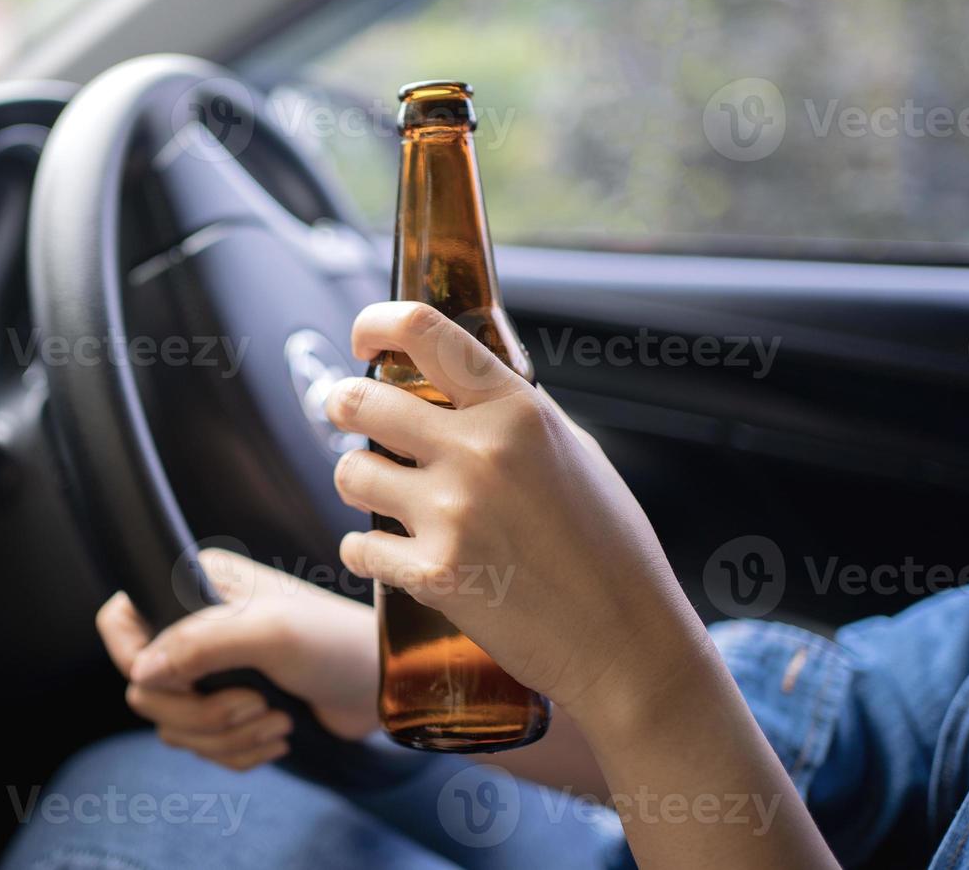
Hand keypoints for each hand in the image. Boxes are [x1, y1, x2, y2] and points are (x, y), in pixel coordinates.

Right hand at [95, 548, 377, 771]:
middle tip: (255, 708)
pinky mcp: (229, 707)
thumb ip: (201, 645)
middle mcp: (195, 627)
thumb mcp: (270, 633)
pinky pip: (203, 747)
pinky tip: (279, 738)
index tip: (169, 684)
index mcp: (195, 589)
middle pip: (147, 689)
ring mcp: (211, 670)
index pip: (123, 623)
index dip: (132, 660)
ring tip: (277, 724)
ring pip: (175, 725)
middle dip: (201, 714)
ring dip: (226, 738)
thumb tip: (140, 672)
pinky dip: (237, 753)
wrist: (381, 684)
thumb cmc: (334, 642)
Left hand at [325, 301, 704, 724]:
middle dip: (342, 404)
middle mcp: (479, 453)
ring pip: (350, 472)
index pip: (424, 330)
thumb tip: (461, 385)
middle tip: (346, 414)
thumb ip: (515, 415)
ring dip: (356, 481)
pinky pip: (357, 547)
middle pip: (361, 400)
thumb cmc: (610, 548)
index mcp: (517, 411)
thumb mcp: (575, 453)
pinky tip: (386, 556)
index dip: (374, 324)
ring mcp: (452, 515)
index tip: (362, 341)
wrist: (626, 644)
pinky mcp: (433, 575)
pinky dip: (364, 553)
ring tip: (380, 493)